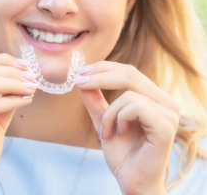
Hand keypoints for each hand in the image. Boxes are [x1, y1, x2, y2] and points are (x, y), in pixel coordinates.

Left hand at [75, 62, 179, 194]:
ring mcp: (169, 113)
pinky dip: (119, 118)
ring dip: (109, 113)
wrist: (132, 182)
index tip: (81, 72)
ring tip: (106, 131)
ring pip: (128, 93)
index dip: (104, 68)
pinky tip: (119, 133)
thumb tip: (82, 77)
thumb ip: (95, 99)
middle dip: (100, 76)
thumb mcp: (103, 119)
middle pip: (130, 74)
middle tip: (80, 82)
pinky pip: (135, 106)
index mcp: (154, 97)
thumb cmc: (122, 153)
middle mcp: (166, 102)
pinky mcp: (166, 126)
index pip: (129, 71)